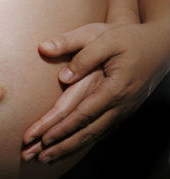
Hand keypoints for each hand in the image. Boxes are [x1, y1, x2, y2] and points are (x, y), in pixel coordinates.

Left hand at [22, 21, 169, 163]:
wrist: (158, 45)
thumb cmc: (130, 38)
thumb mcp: (105, 37)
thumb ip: (82, 54)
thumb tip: (62, 75)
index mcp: (113, 87)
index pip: (83, 113)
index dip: (62, 128)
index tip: (42, 138)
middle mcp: (119, 104)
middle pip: (87, 131)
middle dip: (61, 146)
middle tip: (37, 157)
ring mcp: (122, 110)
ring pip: (94, 135)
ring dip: (70, 148)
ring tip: (48, 157)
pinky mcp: (122, 110)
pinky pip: (101, 131)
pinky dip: (84, 142)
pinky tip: (71, 148)